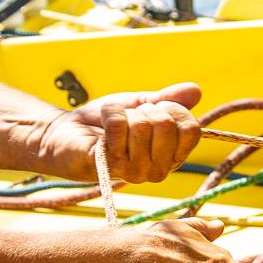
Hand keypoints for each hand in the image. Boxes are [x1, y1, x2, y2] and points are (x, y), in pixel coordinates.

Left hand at [31, 82, 203, 184]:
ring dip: (125, 114)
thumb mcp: (141, 106)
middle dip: (145, 111)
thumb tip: (196, 91)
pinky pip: (119, 126)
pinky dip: (110, 113)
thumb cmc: (103, 123)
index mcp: (171, 156)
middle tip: (130, 119)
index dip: (174, 110)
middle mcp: (158, 169)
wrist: (65, 132)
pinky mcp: (110, 166)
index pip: (191, 130)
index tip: (156, 108)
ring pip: (143, 125)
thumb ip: (169, 100)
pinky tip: (102, 125)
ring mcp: (135, 172)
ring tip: (114, 125)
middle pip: (166, 125)